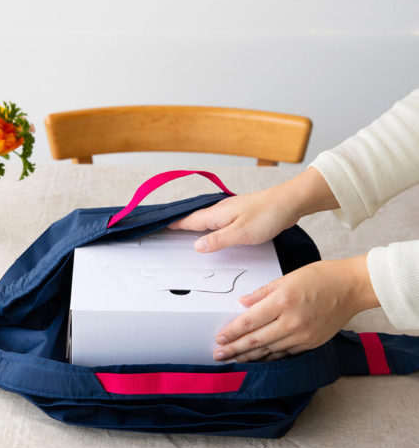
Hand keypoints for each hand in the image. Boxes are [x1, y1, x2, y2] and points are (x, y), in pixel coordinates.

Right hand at [168, 168, 338, 251]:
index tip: (159, 226)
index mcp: (217, 214)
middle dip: (180, 224)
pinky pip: (218, 220)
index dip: (174, 224)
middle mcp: (220, 210)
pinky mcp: (240, 213)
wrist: (289, 202)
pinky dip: (209, 226)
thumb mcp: (240, 233)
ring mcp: (230, 211)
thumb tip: (197, 246)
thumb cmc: (267, 214)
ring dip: (193, 225)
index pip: (189, 221)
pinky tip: (212, 230)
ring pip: (206, 219)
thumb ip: (217, 240)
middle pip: (194, 219)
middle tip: (166, 230)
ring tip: (183, 232)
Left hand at [213, 255, 379, 361]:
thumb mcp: (286, 278)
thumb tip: (243, 303)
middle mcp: (291, 322)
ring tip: (234, 359)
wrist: (351, 288)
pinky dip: (269, 357)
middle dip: (234, 349)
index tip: (219, 338)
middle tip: (219, 355)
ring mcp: (302, 336)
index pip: (250, 322)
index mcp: (282, 301)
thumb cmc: (320, 277)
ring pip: (269, 350)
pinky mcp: (310, 343)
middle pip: (256, 340)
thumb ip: (262, 292)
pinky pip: (284, 353)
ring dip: (249, 356)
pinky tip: (258, 359)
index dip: (232, 332)